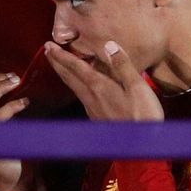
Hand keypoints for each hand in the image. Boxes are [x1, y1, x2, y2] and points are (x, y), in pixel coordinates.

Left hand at [44, 40, 163, 120]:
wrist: (140, 146)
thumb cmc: (142, 115)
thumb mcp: (137, 86)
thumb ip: (123, 65)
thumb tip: (109, 45)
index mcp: (99, 86)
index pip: (75, 67)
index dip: (61, 55)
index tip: (48, 46)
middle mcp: (91, 97)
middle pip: (69, 77)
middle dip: (57, 63)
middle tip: (47, 51)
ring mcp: (92, 109)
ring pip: (73, 87)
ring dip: (64, 74)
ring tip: (59, 64)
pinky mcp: (96, 117)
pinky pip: (81, 96)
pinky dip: (74, 85)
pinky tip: (78, 86)